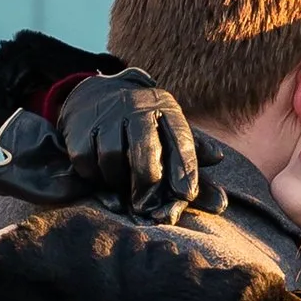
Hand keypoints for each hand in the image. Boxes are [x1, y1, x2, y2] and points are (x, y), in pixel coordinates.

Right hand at [53, 72, 225, 220]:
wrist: (95, 95)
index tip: (185, 197)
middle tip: (147, 205)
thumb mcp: (169, 134)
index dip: (185, 172)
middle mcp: (136, 107)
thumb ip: (192, 163)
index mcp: (166, 109)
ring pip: (113, 160)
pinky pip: (87, 162)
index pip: (181, 142)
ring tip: (122, 184)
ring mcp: (106, 115)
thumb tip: (220, 189)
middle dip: (147, 184)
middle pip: (144, 153)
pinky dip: (94, 175)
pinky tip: (101, 174)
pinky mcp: (79, 128)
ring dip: (117, 180)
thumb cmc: (143, 125)